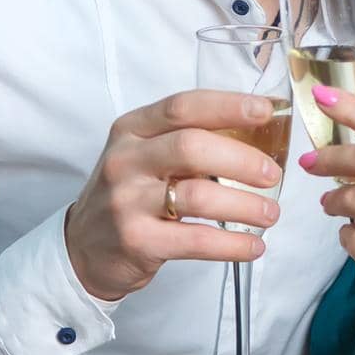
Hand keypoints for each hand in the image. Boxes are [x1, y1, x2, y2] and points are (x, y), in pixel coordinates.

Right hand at [65, 90, 284, 301]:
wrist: (82, 249)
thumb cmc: (128, 195)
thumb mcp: (144, 155)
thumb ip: (187, 140)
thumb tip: (257, 132)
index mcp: (132, 129)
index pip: (183, 107)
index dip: (228, 105)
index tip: (265, 111)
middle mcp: (126, 160)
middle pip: (192, 147)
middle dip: (242, 159)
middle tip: (272, 175)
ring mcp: (127, 201)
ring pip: (198, 196)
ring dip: (245, 206)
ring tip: (270, 213)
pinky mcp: (136, 241)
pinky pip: (196, 240)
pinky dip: (232, 244)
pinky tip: (253, 246)